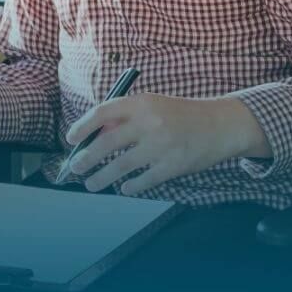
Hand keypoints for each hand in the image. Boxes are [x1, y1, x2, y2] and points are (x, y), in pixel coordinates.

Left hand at [65, 94, 269, 195]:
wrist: (220, 124)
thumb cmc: (180, 115)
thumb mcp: (152, 105)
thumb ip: (126, 118)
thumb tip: (94, 136)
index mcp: (141, 103)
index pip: (102, 113)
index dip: (82, 127)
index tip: (70, 139)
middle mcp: (149, 122)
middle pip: (107, 142)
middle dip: (87, 158)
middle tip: (75, 167)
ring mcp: (162, 145)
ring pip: (122, 165)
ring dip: (102, 177)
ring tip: (91, 184)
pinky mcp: (174, 165)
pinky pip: (145, 180)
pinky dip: (131, 186)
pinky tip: (124, 188)